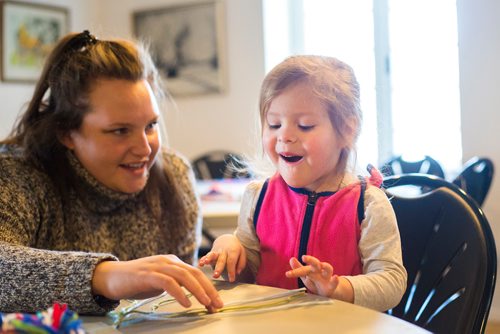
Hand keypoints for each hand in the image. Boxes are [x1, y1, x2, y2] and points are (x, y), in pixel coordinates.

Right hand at [92, 254, 222, 310]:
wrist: (110, 277)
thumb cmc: (135, 281)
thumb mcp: (159, 281)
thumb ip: (174, 283)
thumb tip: (190, 293)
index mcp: (172, 262)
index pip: (196, 273)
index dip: (208, 287)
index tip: (216, 302)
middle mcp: (168, 261)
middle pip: (194, 273)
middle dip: (209, 289)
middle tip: (217, 304)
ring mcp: (158, 266)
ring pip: (184, 276)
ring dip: (198, 290)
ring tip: (206, 303)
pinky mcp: (147, 274)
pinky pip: (168, 283)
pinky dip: (179, 293)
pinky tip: (186, 303)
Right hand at [198, 234, 245, 281]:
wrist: (227, 239)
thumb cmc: (236, 249)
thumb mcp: (242, 253)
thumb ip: (241, 263)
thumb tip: (237, 272)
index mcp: (233, 251)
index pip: (231, 261)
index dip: (231, 271)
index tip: (231, 280)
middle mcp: (224, 251)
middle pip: (221, 260)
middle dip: (218, 268)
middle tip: (216, 276)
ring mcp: (216, 251)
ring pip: (212, 255)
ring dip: (208, 259)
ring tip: (205, 263)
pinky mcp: (211, 252)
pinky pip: (206, 255)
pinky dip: (203, 259)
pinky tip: (200, 264)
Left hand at [285, 255, 353, 302]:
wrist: (329, 291)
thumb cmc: (315, 282)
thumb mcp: (306, 276)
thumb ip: (298, 269)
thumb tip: (291, 259)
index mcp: (312, 269)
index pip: (304, 268)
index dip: (296, 271)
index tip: (287, 274)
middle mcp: (319, 271)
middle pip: (316, 263)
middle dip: (311, 260)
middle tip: (304, 257)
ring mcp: (326, 278)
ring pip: (328, 269)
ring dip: (325, 266)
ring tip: (321, 265)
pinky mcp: (331, 287)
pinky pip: (334, 283)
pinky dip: (335, 281)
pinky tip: (335, 277)